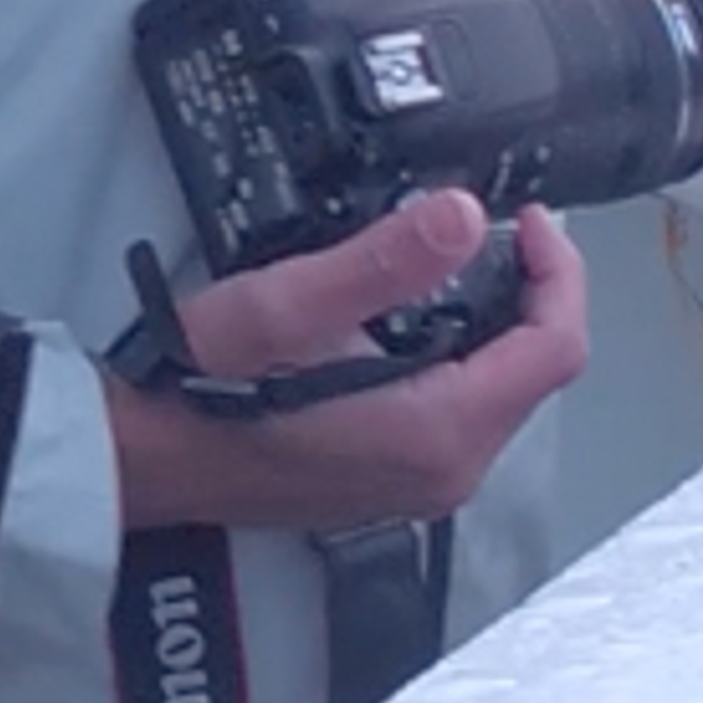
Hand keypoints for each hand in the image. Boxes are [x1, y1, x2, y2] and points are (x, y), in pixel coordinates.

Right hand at [102, 191, 589, 538]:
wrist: (143, 458)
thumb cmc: (202, 389)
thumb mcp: (289, 302)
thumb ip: (385, 259)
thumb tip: (464, 215)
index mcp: (437, 430)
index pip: (554, 349)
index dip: (559, 273)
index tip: (529, 221)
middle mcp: (444, 472)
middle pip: (536, 374)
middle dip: (530, 295)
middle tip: (498, 232)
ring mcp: (420, 486)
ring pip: (500, 396)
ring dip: (494, 327)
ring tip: (454, 266)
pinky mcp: (393, 484)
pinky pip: (459, 419)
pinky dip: (458, 362)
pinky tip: (413, 322)